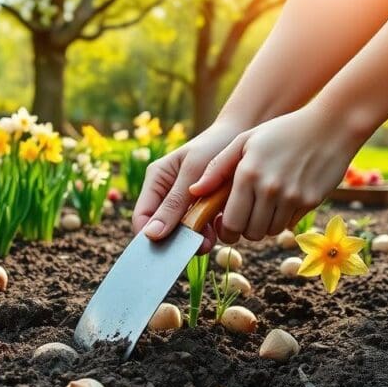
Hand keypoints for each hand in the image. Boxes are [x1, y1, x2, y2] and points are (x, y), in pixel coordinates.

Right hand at [132, 120, 244, 252]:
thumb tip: (151, 235)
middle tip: (198, 246)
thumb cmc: (215, 146)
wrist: (245, 135)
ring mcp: (183, 201)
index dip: (149, 237)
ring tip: (210, 240)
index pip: (142, 217)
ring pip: (180, 230)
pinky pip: (198, 227)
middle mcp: (165, 192)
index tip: (165, 251)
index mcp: (155, 180)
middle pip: (161, 227)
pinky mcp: (200, 207)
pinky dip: (207, 231)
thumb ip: (173, 205)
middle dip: (177, 239)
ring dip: (195, 237)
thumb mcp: (192, 173)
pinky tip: (218, 229)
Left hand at [188, 105, 362, 243]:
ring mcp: (293, 197)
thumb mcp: (244, 141)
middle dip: (243, 230)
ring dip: (263, 226)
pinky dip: (283, 220)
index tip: (226, 225)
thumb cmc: (281, 132)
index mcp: (248, 175)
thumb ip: (216, 167)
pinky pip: (290, 224)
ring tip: (261, 209)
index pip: (231, 223)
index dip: (226, 230)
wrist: (332, 124)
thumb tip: (193, 190)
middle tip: (243, 219)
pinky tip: (281, 202)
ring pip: (270, 232)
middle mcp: (270, 189)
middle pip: (250, 233)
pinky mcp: (311, 201)